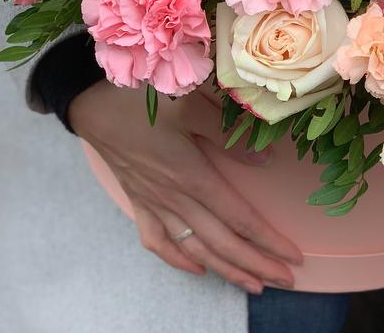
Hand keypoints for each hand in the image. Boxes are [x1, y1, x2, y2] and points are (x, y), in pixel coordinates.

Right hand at [69, 81, 302, 293]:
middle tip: (286, 280)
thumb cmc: (142, 99)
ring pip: (194, 247)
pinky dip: (177, 258)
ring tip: (252, 284)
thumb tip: (264, 159)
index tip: (292, 256)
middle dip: (255, 263)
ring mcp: (153, 202)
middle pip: (221, 241)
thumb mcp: (191, 108)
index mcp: (192, 176)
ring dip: (225, 268)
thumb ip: (228, 135)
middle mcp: (174, 197)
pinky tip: (196, 267)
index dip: (266, 239)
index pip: (238, 217)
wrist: (91, 104)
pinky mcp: (137, 200)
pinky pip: (157, 240)